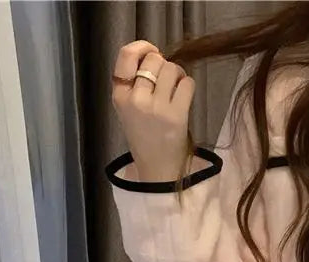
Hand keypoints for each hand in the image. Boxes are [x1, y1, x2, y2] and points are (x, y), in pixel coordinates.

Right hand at [111, 40, 194, 181]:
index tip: (153, 52)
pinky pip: (187, 84)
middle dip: (164, 64)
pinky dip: (189, 86)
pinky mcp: (176, 115)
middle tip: (167, 80)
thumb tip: (154, 54)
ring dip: (178, 74)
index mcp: (120, 95)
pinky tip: (184, 97)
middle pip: (154, 60)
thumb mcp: (128, 108)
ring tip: (177, 88)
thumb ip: (134, 82)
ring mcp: (156, 107)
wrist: (157, 167)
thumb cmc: (145, 135)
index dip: (143, 47)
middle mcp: (136, 99)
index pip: (126, 55)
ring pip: (172, 69)